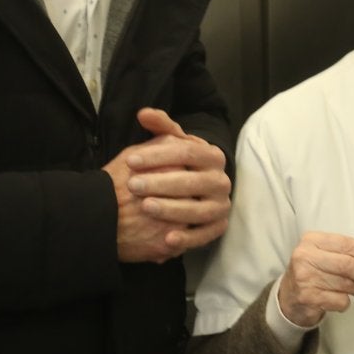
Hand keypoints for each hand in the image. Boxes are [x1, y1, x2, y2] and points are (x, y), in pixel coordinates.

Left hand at [107, 107, 230, 263]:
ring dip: (173, 210)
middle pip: (194, 181)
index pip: (188, 152)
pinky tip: (166, 240)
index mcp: (213, 156)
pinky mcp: (218, 227)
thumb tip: (143, 113)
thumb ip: (160, 126)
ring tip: (146, 207)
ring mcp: (222, 205)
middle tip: (133, 186)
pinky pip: (205, 235)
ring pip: (200, 210)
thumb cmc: (179, 164)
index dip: (159, 156)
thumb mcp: (172, 143)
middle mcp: (222, 180)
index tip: (131, 161)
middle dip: (162, 183)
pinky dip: (188, 239)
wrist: (197, 190)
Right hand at [277, 231, 353, 328]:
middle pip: (348, 264)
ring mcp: (305, 278)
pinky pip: (340, 300)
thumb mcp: (323, 254)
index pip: (347, 244)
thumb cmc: (313, 272)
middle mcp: (305, 256)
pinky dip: (347, 302)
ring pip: (346, 284)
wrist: (288, 298)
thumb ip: (345, 253)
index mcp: (312, 240)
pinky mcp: (308, 298)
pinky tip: (343, 300)